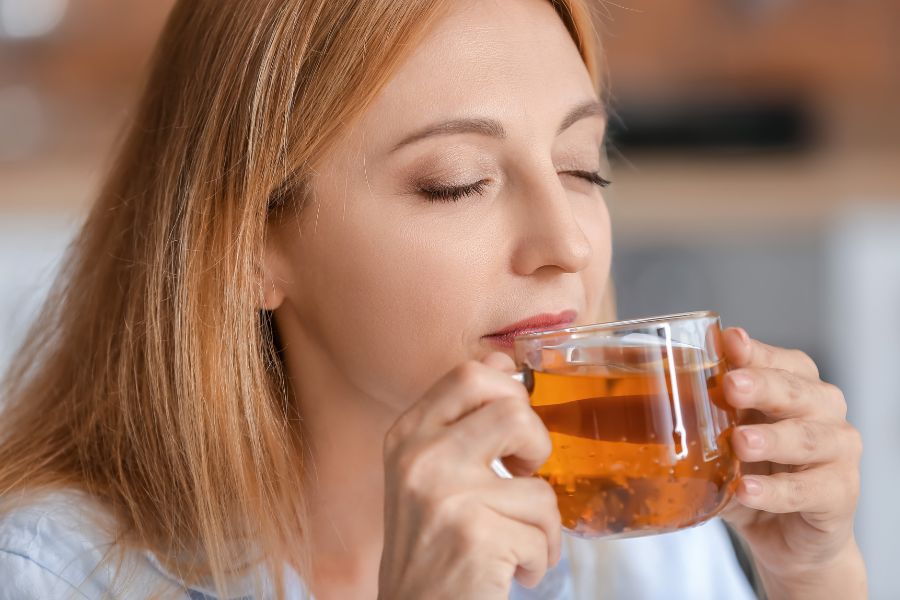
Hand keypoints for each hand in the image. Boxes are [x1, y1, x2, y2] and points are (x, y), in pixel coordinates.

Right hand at [378, 352, 560, 599]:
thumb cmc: (429, 545)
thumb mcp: (427, 472)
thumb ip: (460, 419)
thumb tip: (501, 360)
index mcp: (407, 435)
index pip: (469, 374)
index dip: (509, 389)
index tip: (513, 428)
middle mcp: (420, 457)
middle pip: (513, 410)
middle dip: (537, 446)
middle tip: (525, 477)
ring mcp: (446, 495)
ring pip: (540, 484)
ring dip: (544, 524)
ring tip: (520, 543)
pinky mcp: (475, 536)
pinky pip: (543, 534)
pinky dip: (540, 560)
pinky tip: (515, 572)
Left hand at [720, 327, 866, 597]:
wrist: (786, 533)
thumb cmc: (756, 469)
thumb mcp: (725, 437)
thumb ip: (707, 413)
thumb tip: (661, 389)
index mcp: (796, 386)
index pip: (780, 361)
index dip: (755, 353)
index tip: (727, 343)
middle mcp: (824, 411)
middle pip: (797, 391)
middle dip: (762, 387)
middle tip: (730, 387)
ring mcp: (838, 452)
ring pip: (808, 439)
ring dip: (771, 439)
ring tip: (740, 442)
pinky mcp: (840, 494)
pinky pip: (808, 490)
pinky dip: (776, 491)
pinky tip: (747, 490)